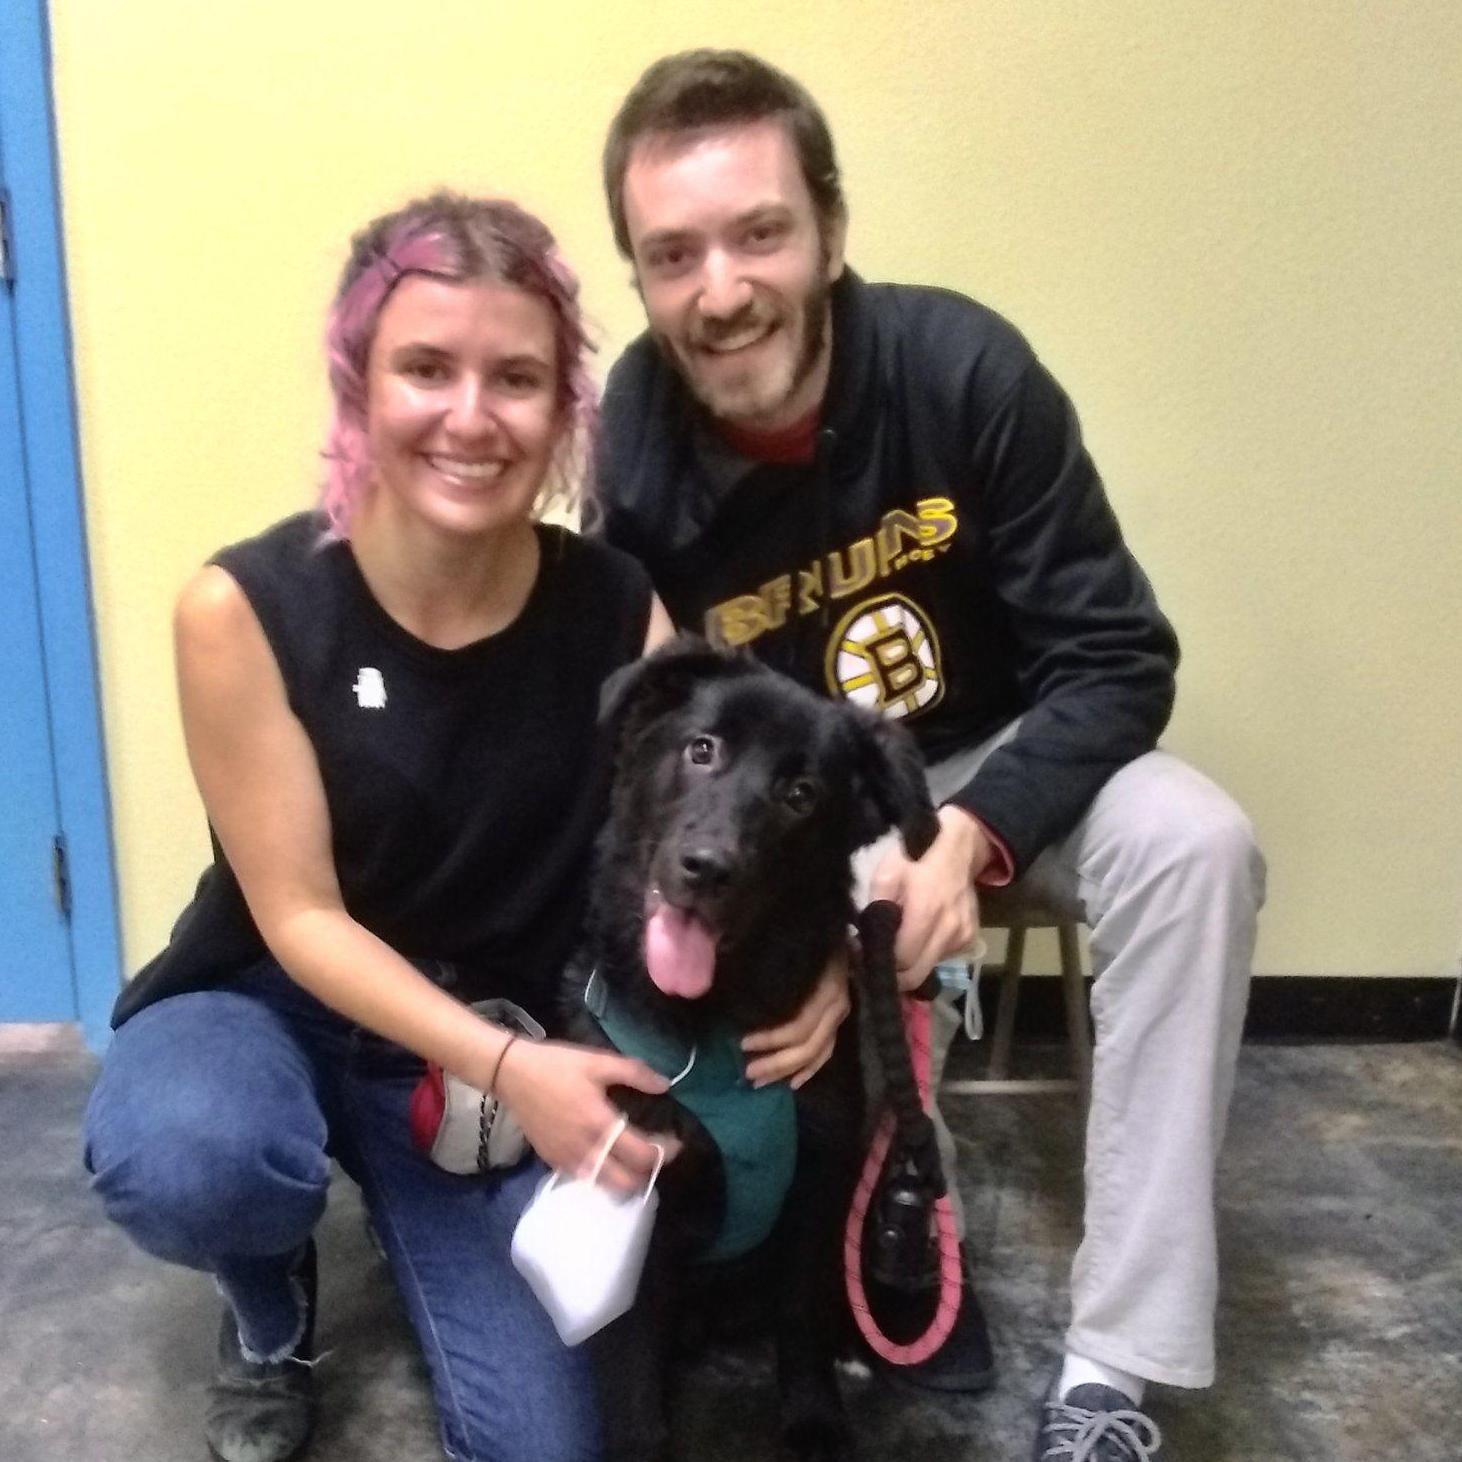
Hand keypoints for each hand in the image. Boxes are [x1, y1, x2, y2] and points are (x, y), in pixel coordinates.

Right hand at [493, 1038, 674, 1195]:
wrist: (512, 1074)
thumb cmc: (557, 1065)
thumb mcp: (598, 1061)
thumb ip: (635, 1073)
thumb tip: (665, 1085)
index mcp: (599, 1123)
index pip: (641, 1155)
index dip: (665, 1153)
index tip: (675, 1142)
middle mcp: (585, 1149)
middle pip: (626, 1183)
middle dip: (647, 1174)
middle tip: (656, 1155)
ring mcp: (567, 1160)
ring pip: (605, 1187)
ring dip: (625, 1179)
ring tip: (634, 1160)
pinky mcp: (553, 1162)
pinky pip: (585, 1179)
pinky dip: (603, 1176)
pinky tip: (608, 1158)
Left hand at [741, 946, 851, 1088]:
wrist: (837, 925)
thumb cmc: (806, 935)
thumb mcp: (790, 945)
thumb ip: (765, 964)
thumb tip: (728, 979)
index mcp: (825, 988)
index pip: (799, 1026)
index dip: (771, 1039)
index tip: (741, 1042)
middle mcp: (837, 1006)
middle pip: (808, 1047)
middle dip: (776, 1063)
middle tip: (748, 1072)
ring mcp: (841, 1016)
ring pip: (816, 1054)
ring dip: (788, 1071)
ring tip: (759, 1082)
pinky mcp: (840, 1022)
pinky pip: (827, 1053)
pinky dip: (810, 1070)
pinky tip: (792, 1083)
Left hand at [869, 806, 987, 991]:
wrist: (958, 846)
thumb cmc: (916, 856)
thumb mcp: (885, 875)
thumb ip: (876, 909)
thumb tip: (865, 942)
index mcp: (926, 912)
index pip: (901, 961)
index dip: (881, 961)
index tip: (866, 954)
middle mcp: (949, 930)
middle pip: (916, 975)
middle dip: (895, 972)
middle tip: (879, 958)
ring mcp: (964, 937)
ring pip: (929, 968)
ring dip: (912, 961)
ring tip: (900, 940)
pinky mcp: (970, 938)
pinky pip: (942, 957)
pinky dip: (928, 952)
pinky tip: (921, 932)